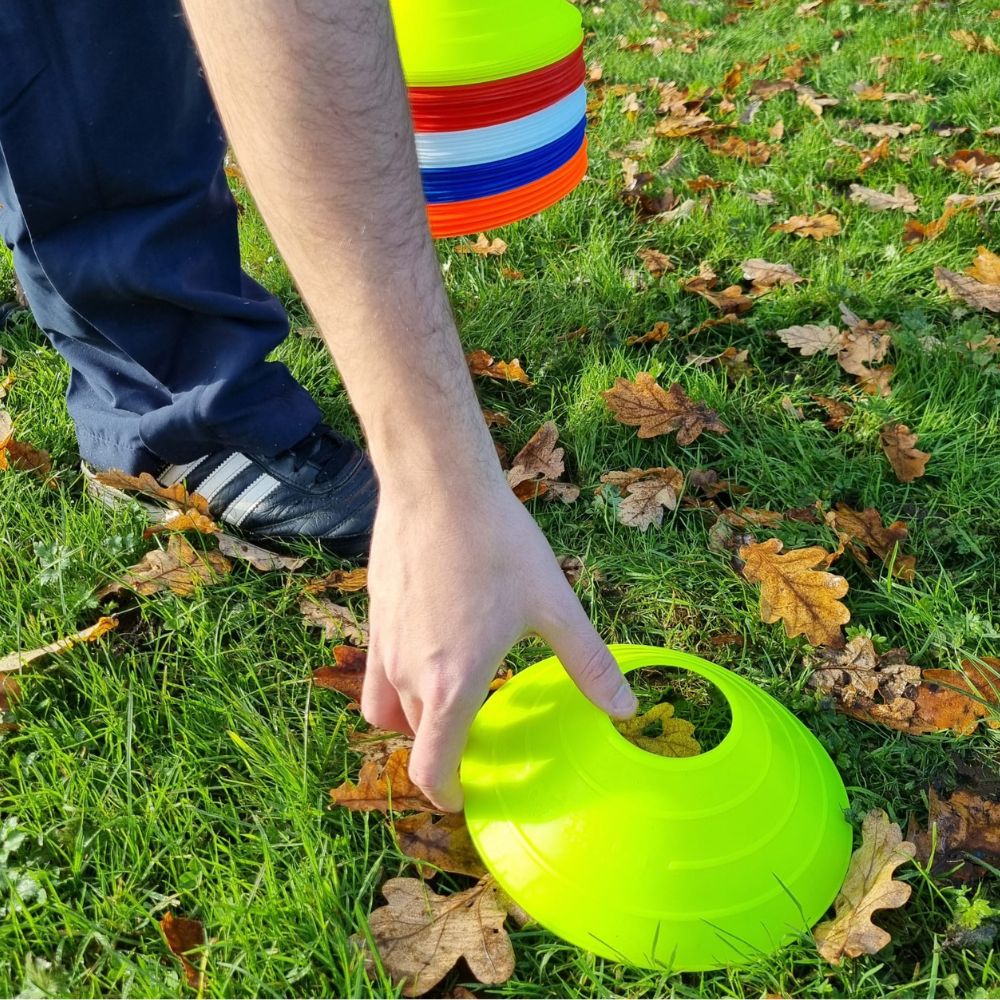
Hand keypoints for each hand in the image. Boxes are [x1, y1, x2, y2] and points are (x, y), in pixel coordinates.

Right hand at [361, 480, 637, 811]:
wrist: (438, 486)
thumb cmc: (497, 543)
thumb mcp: (554, 604)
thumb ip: (588, 663)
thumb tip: (626, 709)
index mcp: (452, 685)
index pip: (432, 770)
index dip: (449, 796)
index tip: (468, 796)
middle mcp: (409, 675)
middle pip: (415, 741)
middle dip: (443, 754)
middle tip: (478, 741)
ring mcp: (384, 646)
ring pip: (390, 709)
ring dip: (417, 722)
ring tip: (451, 704)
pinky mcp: (375, 617)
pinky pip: (377, 673)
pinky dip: (398, 685)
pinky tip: (432, 653)